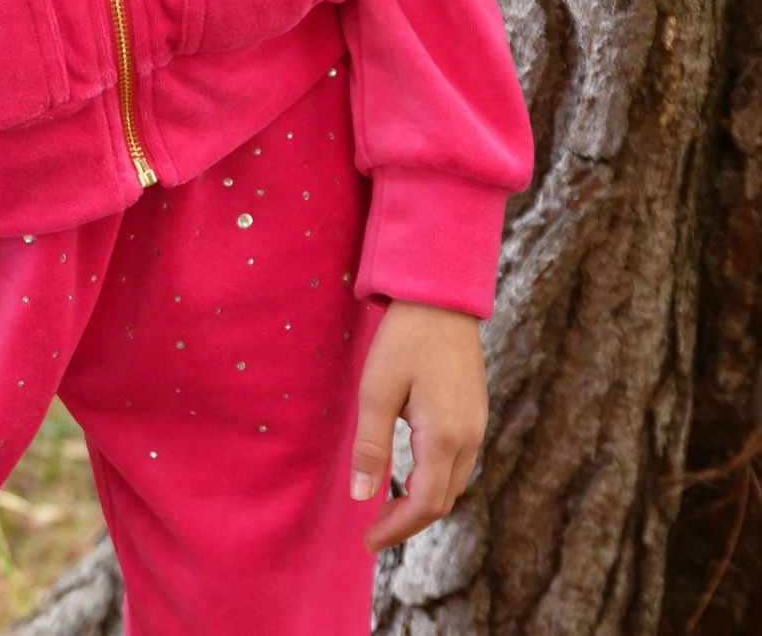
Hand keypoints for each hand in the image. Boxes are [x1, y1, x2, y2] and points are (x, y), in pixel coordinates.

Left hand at [350, 299, 486, 551]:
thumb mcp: (377, 389)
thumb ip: (370, 446)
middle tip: (374, 530)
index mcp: (445, 437)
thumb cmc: (405, 338)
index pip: (425, 504)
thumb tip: (361, 497)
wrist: (442, 296)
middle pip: (442, 500)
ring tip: (388, 506)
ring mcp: (476, 425)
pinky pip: (458, 462)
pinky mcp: (475, 412)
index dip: (396, 529)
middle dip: (409, 521)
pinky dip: (435, 479)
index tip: (368, 542)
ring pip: (453, 483)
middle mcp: (468, 438)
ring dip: (423, 501)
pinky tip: (411, 472)